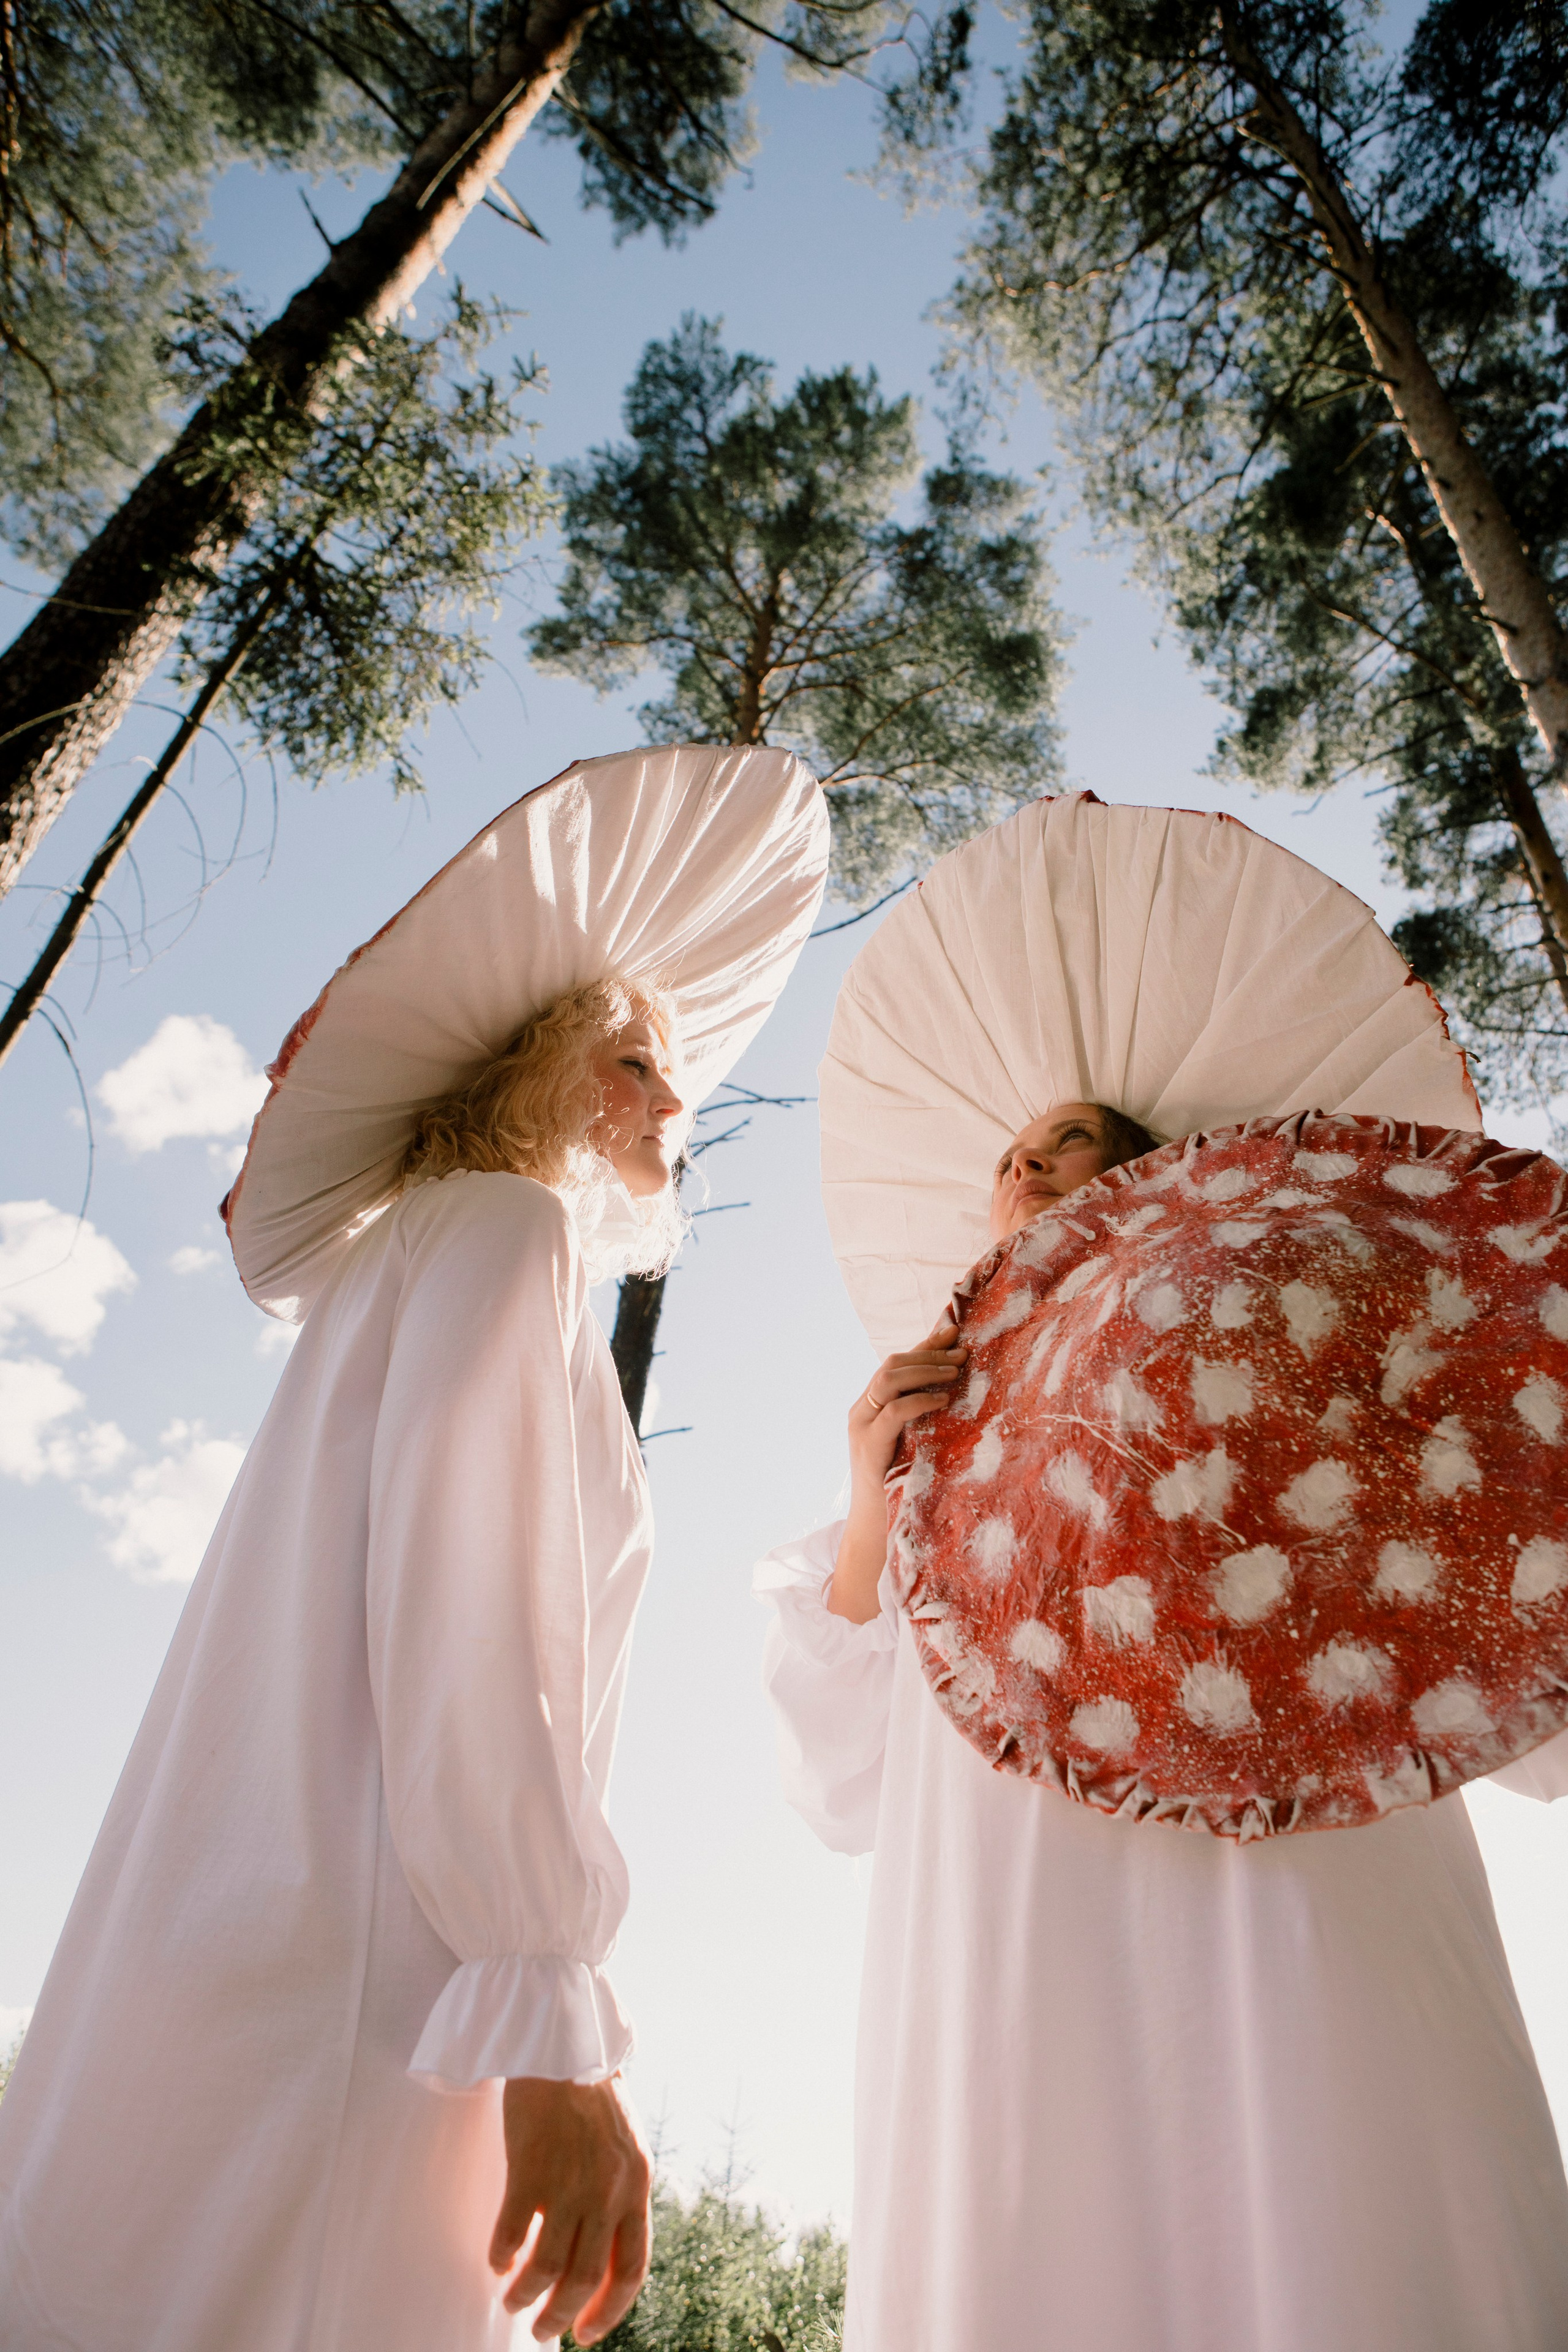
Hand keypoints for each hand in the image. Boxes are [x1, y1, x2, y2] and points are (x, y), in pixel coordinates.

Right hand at [489, 2073, 651, 2343]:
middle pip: (585, 2279)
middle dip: (560, 2316)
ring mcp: (569, 2181)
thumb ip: (620, 2194)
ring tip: (512, 2302)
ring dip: (526, 2295)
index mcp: (637, 2185)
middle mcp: (608, 2190)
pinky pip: (511, 2234)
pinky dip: (501, 2257)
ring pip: (546, 2268)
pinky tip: (496, 2261)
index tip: (587, 2333)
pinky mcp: (530, 2168)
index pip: (631, 2269)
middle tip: (542, 2331)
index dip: (610, 2310)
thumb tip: (603, 2252)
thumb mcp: (624, 2146)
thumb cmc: (592, 2092)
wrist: (564, 2042)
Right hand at [829, 1315, 967, 1623]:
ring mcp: (861, 1428)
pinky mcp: (868, 1448)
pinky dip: (920, 1400)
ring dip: (926, 1370)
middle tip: (963, 1350)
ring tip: (956, 1370)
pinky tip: (943, 1399)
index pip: (895, 1364)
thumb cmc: (903, 1491)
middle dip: (929, 1352)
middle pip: (891, 1364)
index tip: (955, 1330)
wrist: (878, 1533)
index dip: (925, 1345)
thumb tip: (960, 1393)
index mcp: (870, 1409)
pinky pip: (892, 1411)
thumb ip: (926, 1419)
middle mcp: (861, 1412)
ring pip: (888, 1378)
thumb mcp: (916, 1446)